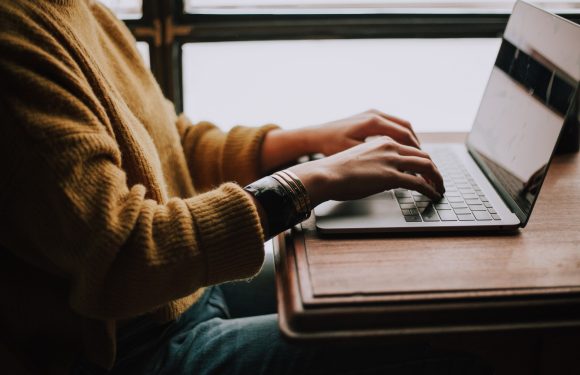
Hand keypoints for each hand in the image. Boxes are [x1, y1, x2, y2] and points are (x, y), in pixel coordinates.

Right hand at [288, 136, 443, 206]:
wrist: (325, 174)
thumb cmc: (335, 170)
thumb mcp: (359, 160)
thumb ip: (374, 163)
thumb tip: (380, 176)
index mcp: (382, 141)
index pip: (411, 148)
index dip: (422, 160)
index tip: (426, 170)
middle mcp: (390, 147)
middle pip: (423, 155)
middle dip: (434, 169)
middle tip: (438, 180)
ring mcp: (391, 161)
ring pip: (426, 166)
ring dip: (436, 178)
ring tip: (439, 189)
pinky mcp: (391, 176)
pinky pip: (419, 183)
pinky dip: (430, 189)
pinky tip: (433, 195)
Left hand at [307, 109, 420, 155]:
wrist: (315, 135)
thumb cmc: (331, 146)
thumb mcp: (354, 154)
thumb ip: (376, 158)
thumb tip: (398, 168)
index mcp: (373, 122)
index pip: (404, 135)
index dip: (416, 150)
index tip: (422, 163)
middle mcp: (375, 114)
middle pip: (406, 128)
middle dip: (416, 145)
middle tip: (424, 161)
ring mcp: (372, 113)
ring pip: (401, 125)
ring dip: (410, 140)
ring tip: (415, 156)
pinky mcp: (369, 116)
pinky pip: (392, 124)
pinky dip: (400, 135)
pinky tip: (401, 148)